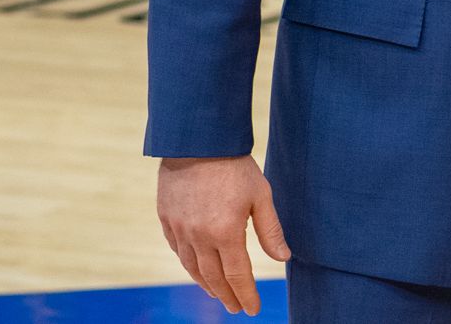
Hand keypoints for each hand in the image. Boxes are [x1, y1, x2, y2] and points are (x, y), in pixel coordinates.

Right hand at [157, 154, 290, 315]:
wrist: (198, 142)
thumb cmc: (235, 166)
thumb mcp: (261, 195)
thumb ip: (270, 230)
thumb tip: (283, 258)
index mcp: (226, 233)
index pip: (237, 275)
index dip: (245, 294)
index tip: (251, 309)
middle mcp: (199, 237)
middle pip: (213, 278)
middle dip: (227, 296)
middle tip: (236, 307)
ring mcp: (180, 230)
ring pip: (192, 268)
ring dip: (206, 285)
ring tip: (219, 294)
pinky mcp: (166, 220)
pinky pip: (177, 251)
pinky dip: (189, 265)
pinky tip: (197, 269)